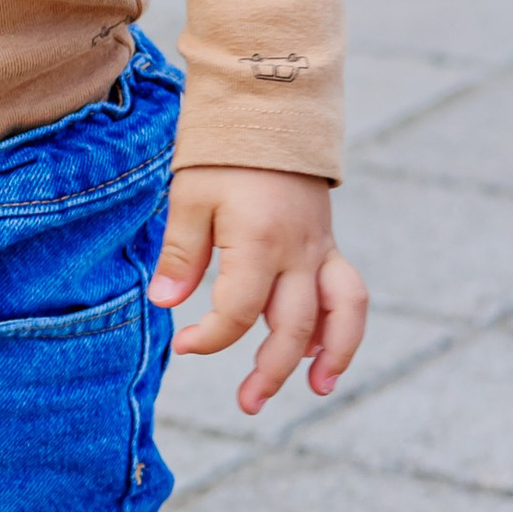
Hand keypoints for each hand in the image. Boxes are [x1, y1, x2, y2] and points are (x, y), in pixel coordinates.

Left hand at [150, 166, 366, 412]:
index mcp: (260, 242)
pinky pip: (347, 293)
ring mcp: (321, 248)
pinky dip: (341, 326)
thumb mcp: (189, 197)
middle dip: (271, 372)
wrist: (271, 108)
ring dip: (334, 355)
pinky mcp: (328, 245)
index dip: (211, 337)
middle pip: (295, 327)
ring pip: (343, 312)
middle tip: (247, 403)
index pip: (239, 312)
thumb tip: (165, 302)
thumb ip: (181, 253)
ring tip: (319, 390)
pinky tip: (321, 353)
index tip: (183, 344)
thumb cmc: (223, 153)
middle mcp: (300, 251)